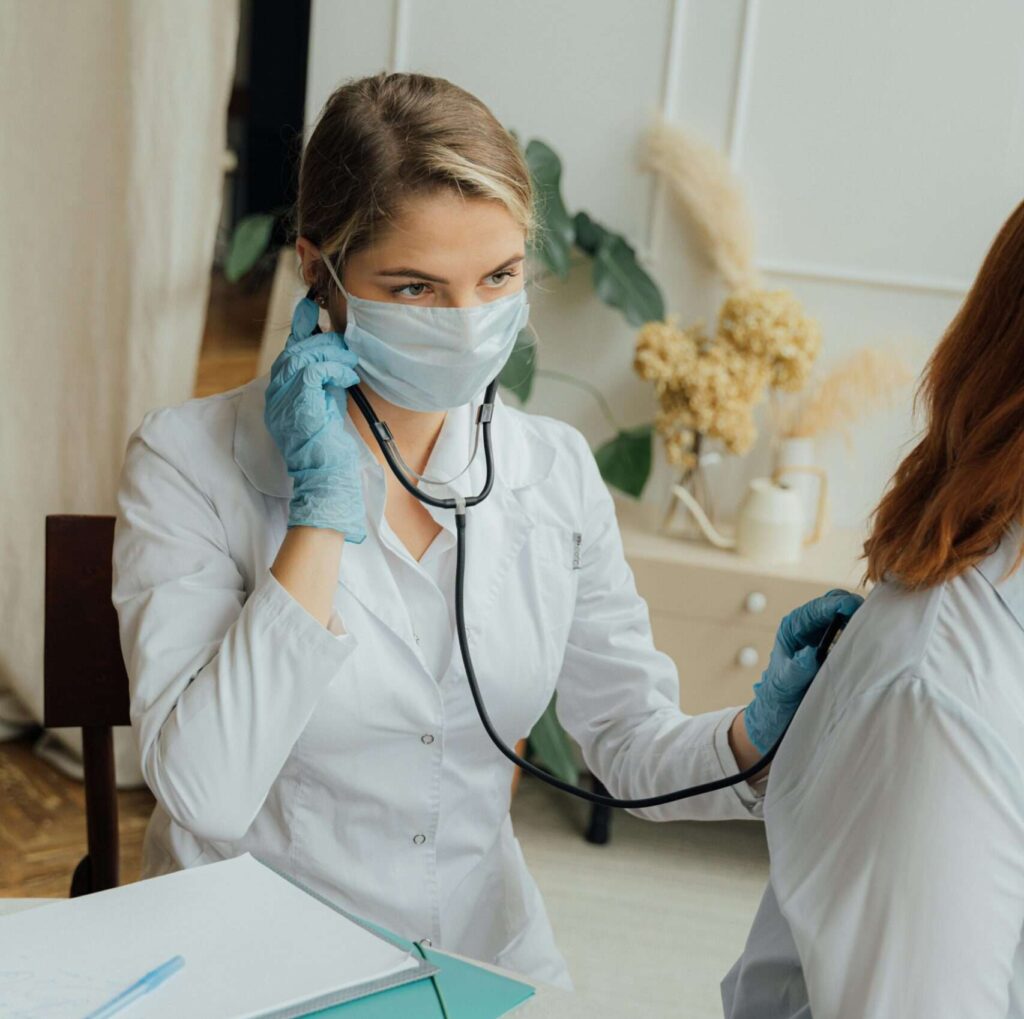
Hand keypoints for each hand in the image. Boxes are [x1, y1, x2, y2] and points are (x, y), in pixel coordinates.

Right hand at [263, 298, 365, 540]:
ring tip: (350, 362)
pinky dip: (333, 368)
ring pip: (301, 356)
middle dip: (320, 338)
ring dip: (331, 353)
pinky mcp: (298, 405)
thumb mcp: (328, 405)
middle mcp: (276, 396)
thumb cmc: (332, 449)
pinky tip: (347, 376)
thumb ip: (326, 380)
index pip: (288, 353)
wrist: (328, 479)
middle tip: (344, 340)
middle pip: (293, 350)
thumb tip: (337, 355)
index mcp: (281, 395)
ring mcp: (283, 400)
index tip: (309, 305)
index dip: (299, 327)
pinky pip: (312, 370)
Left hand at [743, 588, 863, 753]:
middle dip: (855, 607)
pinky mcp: (836, 649)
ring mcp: (824, 636)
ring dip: (862, 620)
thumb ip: (795, 669)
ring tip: (878, 631)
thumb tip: (810, 653)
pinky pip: (854, 635)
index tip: (854, 607)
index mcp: (793, 627)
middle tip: (874, 619)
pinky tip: (875, 645)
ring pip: (849, 617)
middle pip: (837, 604)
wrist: (779, 714)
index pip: (819, 607)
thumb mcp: (784, 684)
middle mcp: (809, 627)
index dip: (837, 604)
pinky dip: (865, 635)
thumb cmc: (777, 697)